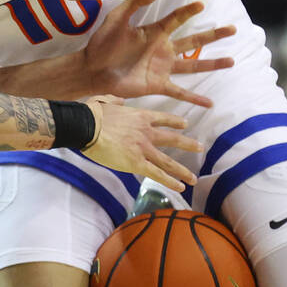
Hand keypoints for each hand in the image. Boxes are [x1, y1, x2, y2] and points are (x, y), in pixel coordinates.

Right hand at [80, 95, 200, 190]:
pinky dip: (170, 181)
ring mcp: (143, 148)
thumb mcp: (105, 100)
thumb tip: (119, 100)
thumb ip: (114, 100)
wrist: (86, 126)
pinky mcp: (136, 163)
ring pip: (168, 162)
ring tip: (193, 178)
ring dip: (183, 170)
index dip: (175, 122)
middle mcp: (147, 132)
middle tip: (200, 148)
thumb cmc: (92, 114)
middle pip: (173, 139)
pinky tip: (180, 187)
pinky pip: (157, 174)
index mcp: (141, 116)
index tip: (185, 124)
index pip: (164, 119)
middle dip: (188, 144)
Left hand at [83, 0, 235, 105]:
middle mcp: (163, 49)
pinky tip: (209, 103)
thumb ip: (133, 4)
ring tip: (232, 61)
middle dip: (213, 35)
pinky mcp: (158, 85)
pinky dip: (194, 98)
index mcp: (154, 32)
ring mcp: (162, 68)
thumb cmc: (102, 43)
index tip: (202, 5)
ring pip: (193, 65)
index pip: (176, 19)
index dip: (188, 12)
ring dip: (212, 63)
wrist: (92, 70)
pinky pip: (180, 92)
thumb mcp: (116, 19)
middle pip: (194, 41)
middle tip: (233, 28)